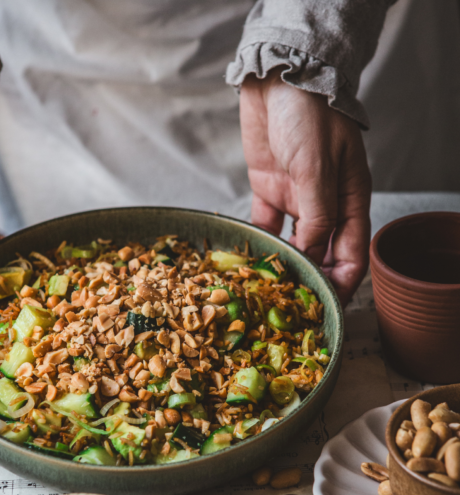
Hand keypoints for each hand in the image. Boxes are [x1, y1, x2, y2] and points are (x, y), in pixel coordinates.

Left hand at [240, 69, 371, 304]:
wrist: (276, 81)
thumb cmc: (308, 116)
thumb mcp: (317, 167)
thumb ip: (317, 213)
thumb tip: (313, 253)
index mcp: (350, 199)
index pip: (352, 251)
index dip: (342, 280)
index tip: (327, 303)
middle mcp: (324, 204)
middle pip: (323, 253)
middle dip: (312, 278)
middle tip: (294, 303)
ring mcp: (296, 199)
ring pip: (294, 242)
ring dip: (285, 264)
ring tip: (270, 288)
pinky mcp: (269, 191)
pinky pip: (266, 225)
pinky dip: (261, 242)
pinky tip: (252, 259)